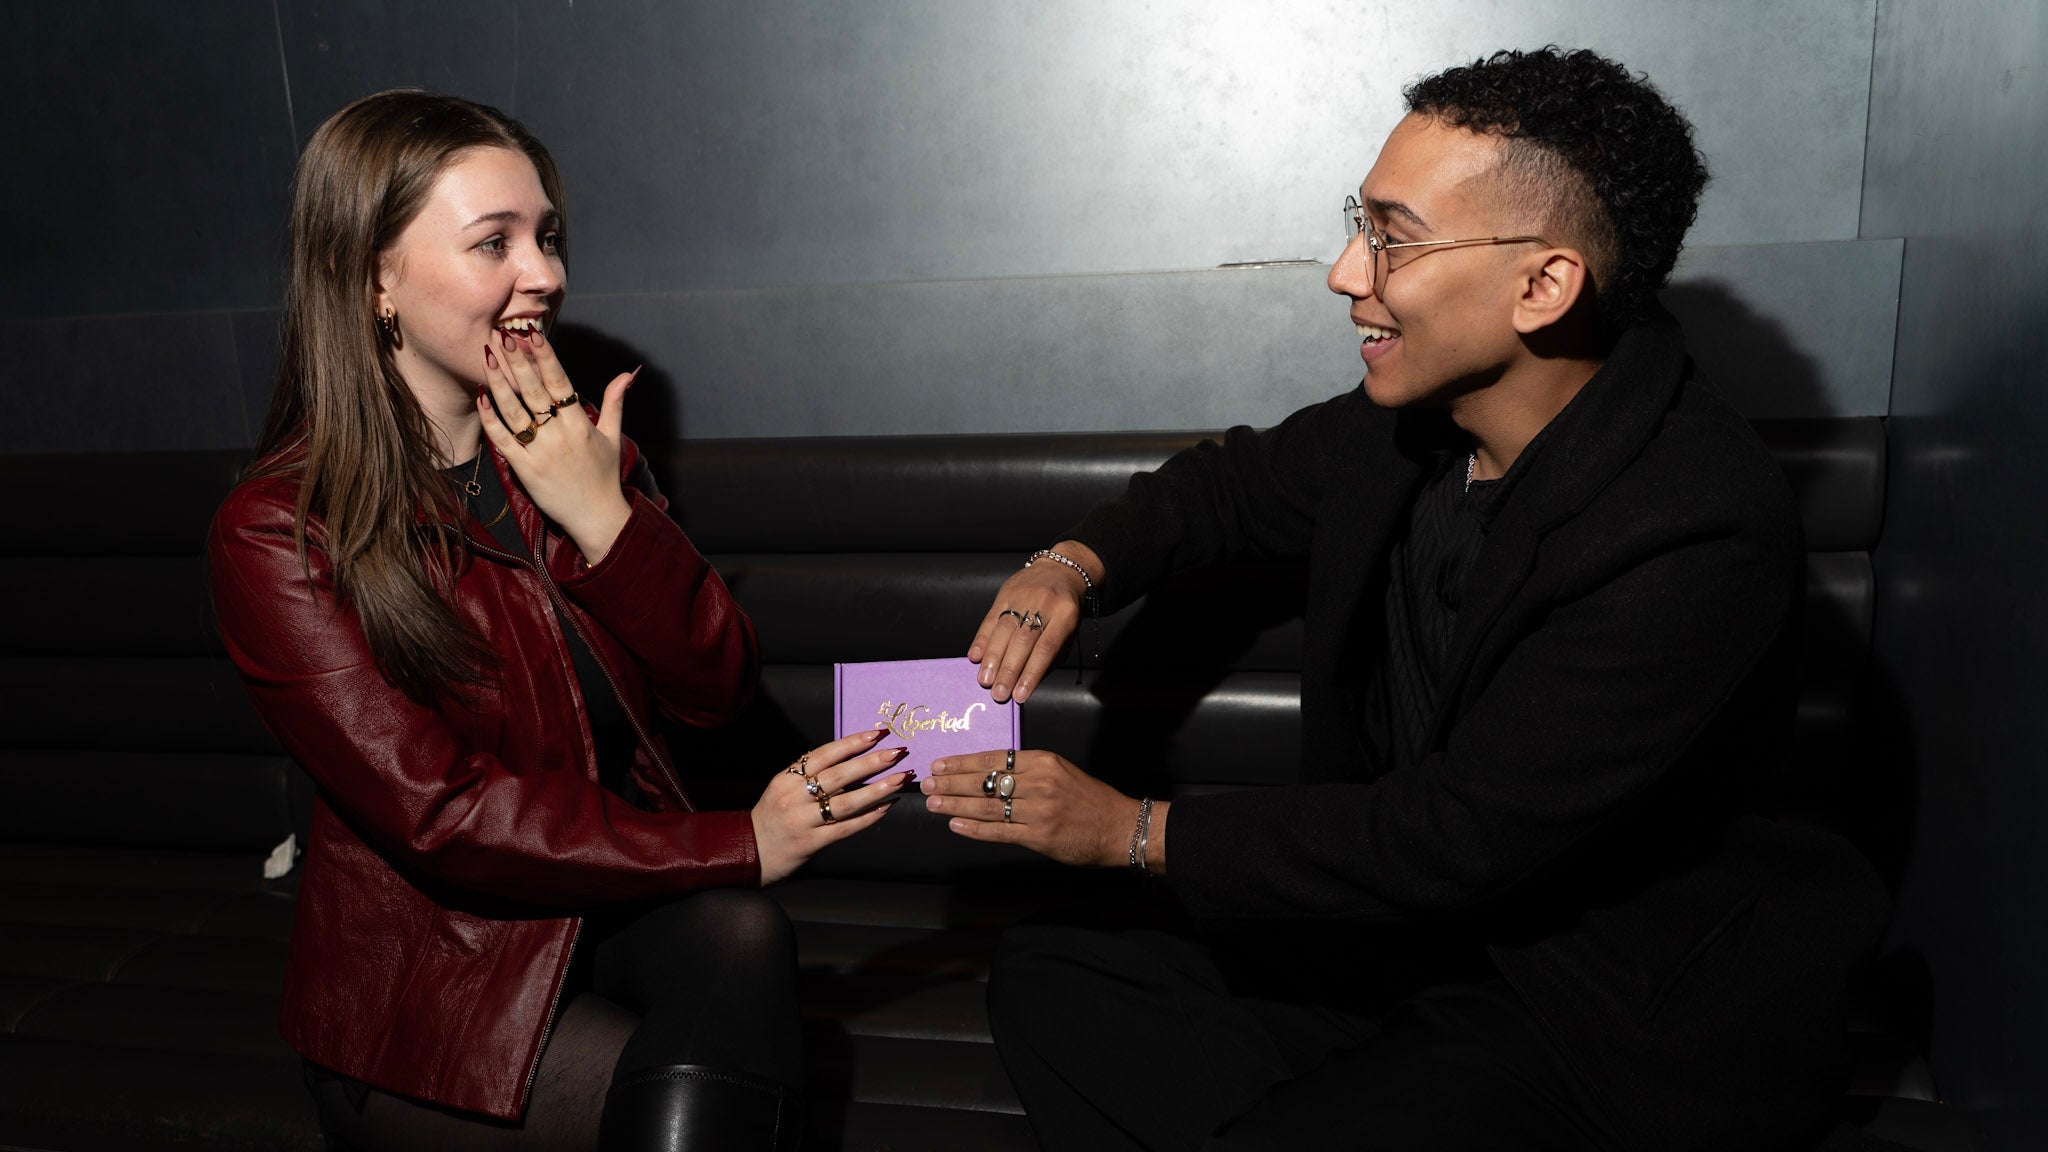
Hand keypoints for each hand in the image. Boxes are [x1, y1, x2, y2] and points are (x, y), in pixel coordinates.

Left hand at [478, 326, 637, 563]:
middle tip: (501, 335)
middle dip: (516, 361)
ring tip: (487, 357)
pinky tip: (481, 397)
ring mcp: (541, 453)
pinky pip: (503, 440)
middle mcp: (560, 435)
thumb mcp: (614, 437)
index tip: (532, 334)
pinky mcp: (525, 470)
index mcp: (582, 424)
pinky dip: (491, 419)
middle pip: (533, 391)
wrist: (596, 517)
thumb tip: (626, 374)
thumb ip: (615, 402)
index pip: (560, 382)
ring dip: (498, 383)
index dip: (545, 357)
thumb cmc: (604, 476)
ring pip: (514, 411)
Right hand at [751, 729, 914, 885]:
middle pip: (838, 775)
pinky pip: (845, 827)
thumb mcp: (783, 788)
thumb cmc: (773, 816)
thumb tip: (850, 756)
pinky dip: (868, 816)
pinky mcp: (811, 842)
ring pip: (846, 802)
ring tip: (901, 779)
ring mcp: (802, 820)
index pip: (823, 754)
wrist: (749, 851)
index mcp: (787, 778)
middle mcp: (794, 796)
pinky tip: (887, 806)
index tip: (877, 734)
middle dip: (871, 762)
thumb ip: (809, 774)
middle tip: (898, 752)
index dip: (851, 743)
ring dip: (877, 789)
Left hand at [922, 748, 1155, 869]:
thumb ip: (1028, 770)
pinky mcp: (1039, 836)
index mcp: (1043, 761)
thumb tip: (988, 773)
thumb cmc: (1089, 799)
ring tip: (934, 803)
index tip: (940, 764)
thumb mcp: (1061, 771)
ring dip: (956, 805)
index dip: (963, 762)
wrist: (1119, 826)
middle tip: (927, 783)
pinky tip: (956, 825)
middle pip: (985, 781)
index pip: (994, 758)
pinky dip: (975, 829)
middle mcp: (1039, 783)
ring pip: (987, 806)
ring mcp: (1038, 811)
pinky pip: (999, 831)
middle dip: (951, 783)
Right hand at [967, 541, 1101, 703]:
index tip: (1020, 695)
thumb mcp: (1069, 631)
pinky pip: (991, 618)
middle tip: (998, 693)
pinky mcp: (1005, 593)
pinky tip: (975, 657)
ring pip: (1005, 629)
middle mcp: (1044, 603)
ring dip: (993, 658)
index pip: (1046, 648)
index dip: (1031, 673)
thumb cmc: (1065, 610)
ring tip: (985, 680)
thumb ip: (1051, 656)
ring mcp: (1023, 596)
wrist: (1061, 570)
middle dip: (1009, 670)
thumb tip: (1026, 683)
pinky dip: (982, 639)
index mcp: (1066, 615)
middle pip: (1023, 640)